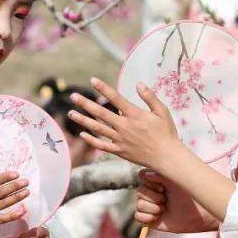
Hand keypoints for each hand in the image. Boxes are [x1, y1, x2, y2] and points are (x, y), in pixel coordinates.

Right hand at [0, 155, 28, 229]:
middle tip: (26, 182)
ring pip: (4, 204)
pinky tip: (22, 211)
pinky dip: (12, 216)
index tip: (16, 174)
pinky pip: (1, 219)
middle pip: (1, 192)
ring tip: (26, 192)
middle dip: (15, 186)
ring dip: (16, 198)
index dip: (5, 177)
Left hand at [67, 78, 182, 171]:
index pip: (116, 98)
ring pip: (98, 128)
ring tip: (71, 113)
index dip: (103, 88)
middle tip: (73, 96)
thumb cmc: (166, 133)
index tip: (92, 80)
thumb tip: (138, 84)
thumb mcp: (162, 111)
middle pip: (101, 113)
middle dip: (85, 104)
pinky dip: (91, 140)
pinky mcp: (119, 151)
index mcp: (135, 115)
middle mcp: (124, 126)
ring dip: (83, 120)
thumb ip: (150, 97)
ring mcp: (120, 140)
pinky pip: (102, 145)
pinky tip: (82, 134)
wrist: (167, 157)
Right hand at [136, 169, 219, 232]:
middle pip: (139, 191)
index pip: (142, 176)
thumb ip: (160, 174)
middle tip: (166, 199)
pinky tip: (157, 217)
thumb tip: (144, 175)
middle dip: (153, 197)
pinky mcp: (151, 219)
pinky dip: (146, 217)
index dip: (150, 183)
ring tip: (165, 208)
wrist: (201, 213)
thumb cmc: (192, 193)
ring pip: (138, 204)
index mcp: (157, 179)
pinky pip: (138, 217)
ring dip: (152, 207)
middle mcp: (153, 191)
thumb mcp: (176, 180)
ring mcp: (151, 205)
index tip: (163, 187)